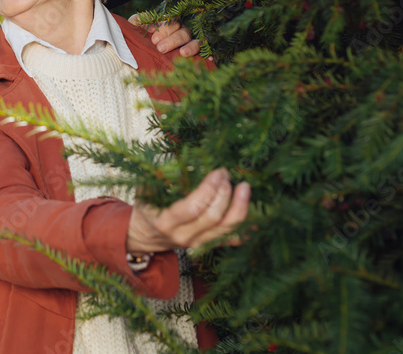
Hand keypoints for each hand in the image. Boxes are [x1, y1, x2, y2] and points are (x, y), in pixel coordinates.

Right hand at [126, 169, 249, 252]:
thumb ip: (159, 177)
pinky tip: (257, 218)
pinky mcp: (206, 247)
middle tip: (227, 174)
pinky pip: (230, 239)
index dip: (208, 189)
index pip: (193, 207)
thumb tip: (180, 156)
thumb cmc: (147, 209)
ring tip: (245, 188)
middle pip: (213, 217)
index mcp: (165, 221)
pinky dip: (245, 228)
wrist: (145, 237)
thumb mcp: (146, 192)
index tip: (217, 172)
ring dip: (239, 207)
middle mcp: (183, 236)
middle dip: (224, 193)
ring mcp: (197, 244)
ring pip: (226, 229)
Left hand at [129, 14, 202, 57]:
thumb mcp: (136, 25)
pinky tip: (209, 60)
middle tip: (161, 48)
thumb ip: (140, 20)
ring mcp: (189, 44)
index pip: (172, 22)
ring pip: (196, 42)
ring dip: (191, 47)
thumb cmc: (140, 35)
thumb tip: (151, 21)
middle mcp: (181, 32)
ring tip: (183, 54)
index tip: (154, 39)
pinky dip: (208, 56)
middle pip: (183, 32)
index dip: (165, 29)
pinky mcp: (196, 56)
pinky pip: (205, 54)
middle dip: (173, 40)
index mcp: (169, 23)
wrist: (138, 50)